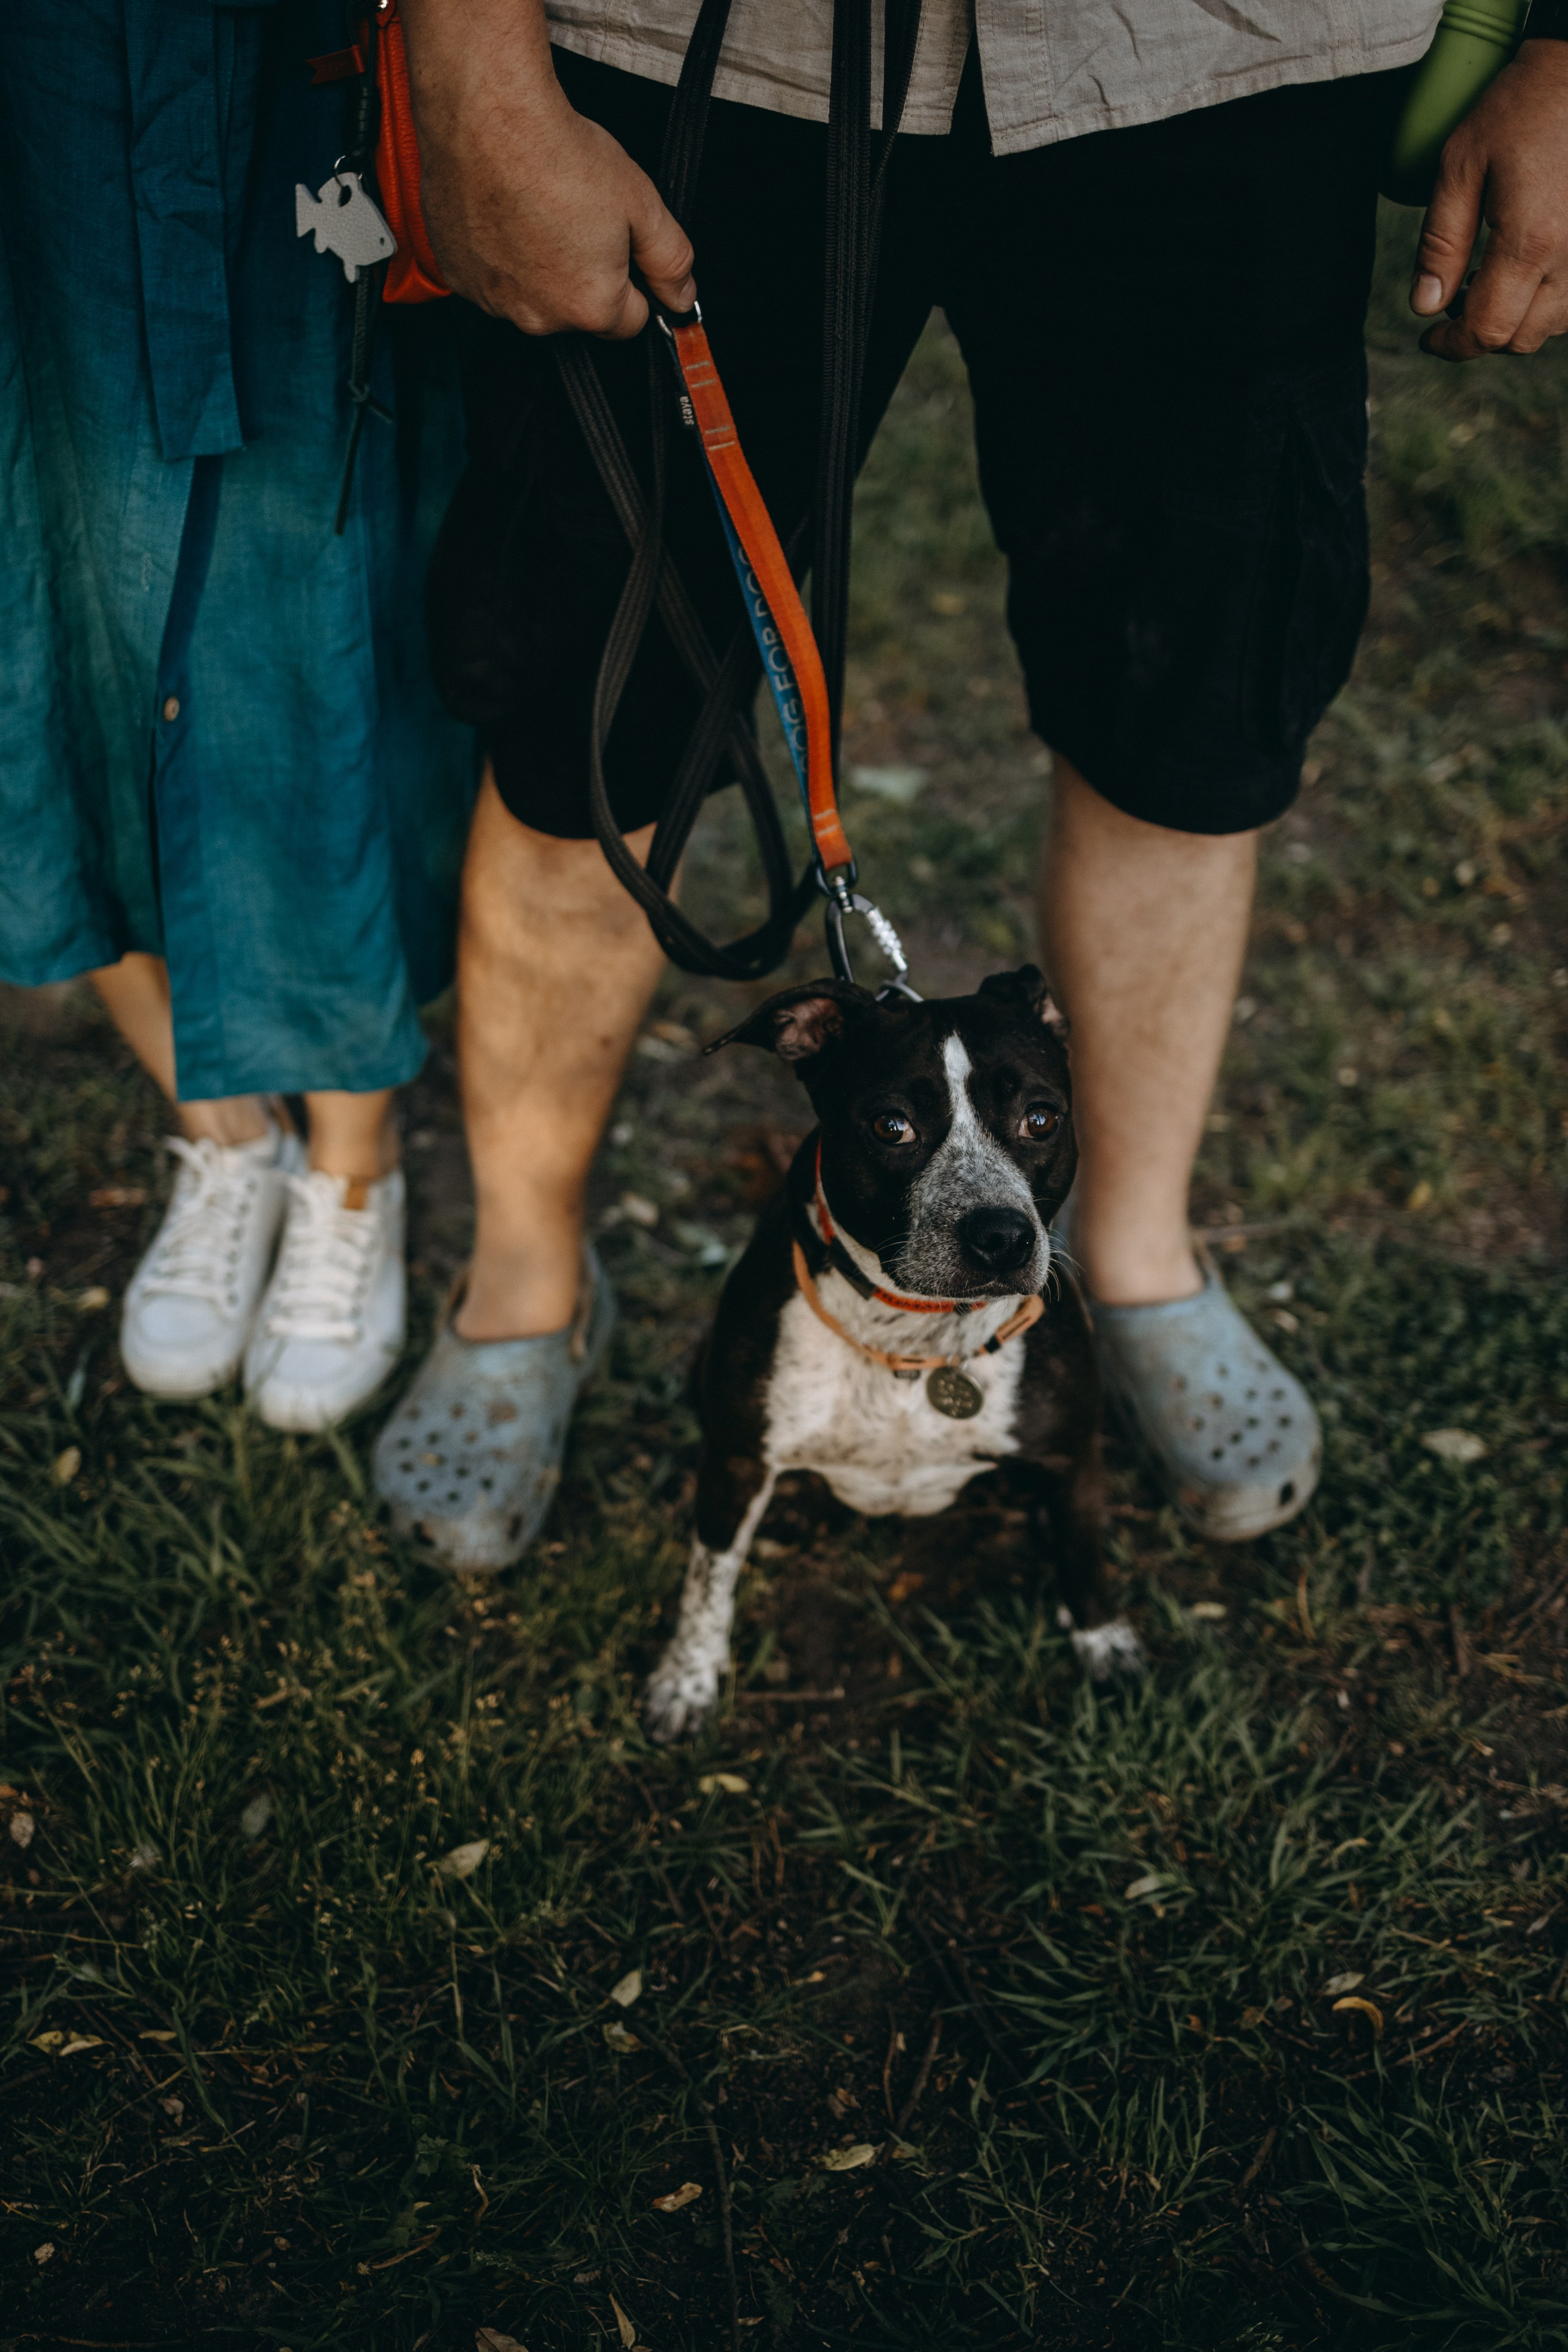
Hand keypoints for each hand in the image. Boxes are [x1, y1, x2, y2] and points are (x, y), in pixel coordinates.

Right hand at [400, 0, 694, 336]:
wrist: (490, 116)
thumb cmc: (560, 155)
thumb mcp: (642, 204)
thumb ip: (671, 261)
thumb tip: (683, 297)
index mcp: (590, 307)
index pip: (629, 322)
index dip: (632, 283)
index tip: (618, 248)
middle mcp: (539, 317)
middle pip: (577, 313)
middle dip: (583, 278)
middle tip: (574, 219)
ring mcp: (492, 299)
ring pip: (531, 297)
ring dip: (538, 269)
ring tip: (536, 212)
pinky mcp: (457, 275)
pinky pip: (490, 278)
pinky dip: (498, 256)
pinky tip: (504, 214)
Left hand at [1411, 38, 1567, 358]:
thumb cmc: (1521, 106)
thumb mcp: (1462, 165)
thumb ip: (1440, 241)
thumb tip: (1425, 305)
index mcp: (1530, 241)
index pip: (1488, 330)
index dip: (1453, 345)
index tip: (1430, 338)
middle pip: (1523, 337)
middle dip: (1483, 332)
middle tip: (1457, 299)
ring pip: (1555, 324)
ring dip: (1520, 318)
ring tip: (1492, 277)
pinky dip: (1550, 299)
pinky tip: (1530, 266)